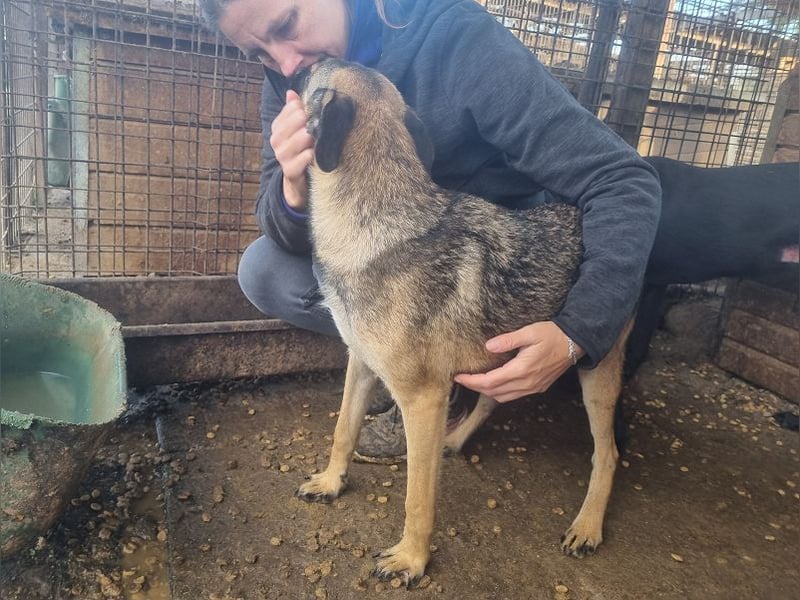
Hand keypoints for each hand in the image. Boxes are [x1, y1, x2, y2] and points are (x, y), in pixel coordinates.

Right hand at [269, 89, 314, 209]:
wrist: (298, 180)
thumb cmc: (300, 150)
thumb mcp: (297, 130)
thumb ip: (295, 111)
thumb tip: (292, 92)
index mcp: (278, 127)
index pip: (292, 108)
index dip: (306, 109)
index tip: (316, 113)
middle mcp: (276, 140)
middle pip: (296, 121)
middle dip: (311, 122)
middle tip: (321, 126)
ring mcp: (282, 156)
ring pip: (300, 139)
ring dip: (313, 138)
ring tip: (320, 139)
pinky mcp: (290, 171)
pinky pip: (302, 158)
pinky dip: (311, 155)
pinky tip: (315, 154)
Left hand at [454, 321, 583, 402]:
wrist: (575, 343)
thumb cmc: (552, 334)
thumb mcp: (530, 332)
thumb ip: (508, 340)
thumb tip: (489, 347)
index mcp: (522, 369)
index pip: (490, 381)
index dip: (472, 381)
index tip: (458, 376)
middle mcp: (527, 383)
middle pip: (494, 392)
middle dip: (476, 387)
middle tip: (463, 378)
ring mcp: (533, 388)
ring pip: (503, 397)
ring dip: (487, 392)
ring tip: (476, 381)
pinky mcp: (538, 388)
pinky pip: (514, 396)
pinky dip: (500, 393)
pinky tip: (495, 383)